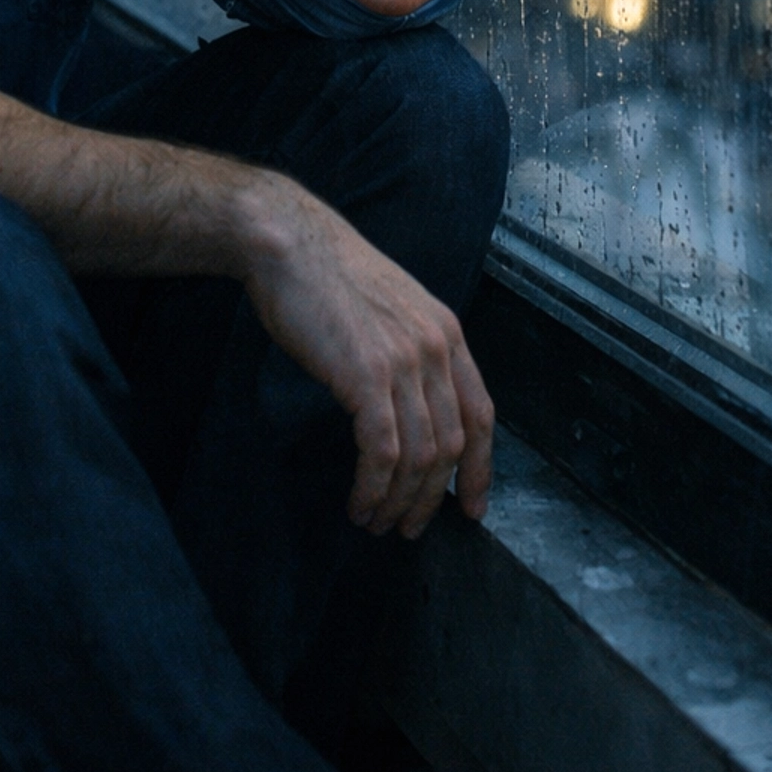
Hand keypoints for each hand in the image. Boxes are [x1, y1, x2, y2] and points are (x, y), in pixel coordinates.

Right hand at [241, 176, 493, 538]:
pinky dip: (373, 487)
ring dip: (398, 501)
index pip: (481, 414)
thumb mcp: (392, 308)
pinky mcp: (367, 375)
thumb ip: (411, 350)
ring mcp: (404, 361)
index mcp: (446, 332)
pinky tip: (358, 502)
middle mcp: (435, 348)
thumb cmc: (328, 276)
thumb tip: (412, 409)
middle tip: (409, 528)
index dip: (481, 468)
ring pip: (419, 456)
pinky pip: (383, 451)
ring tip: (376, 521)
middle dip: (432, 498)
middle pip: (451, 445)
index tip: (472, 507)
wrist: (289, 243)